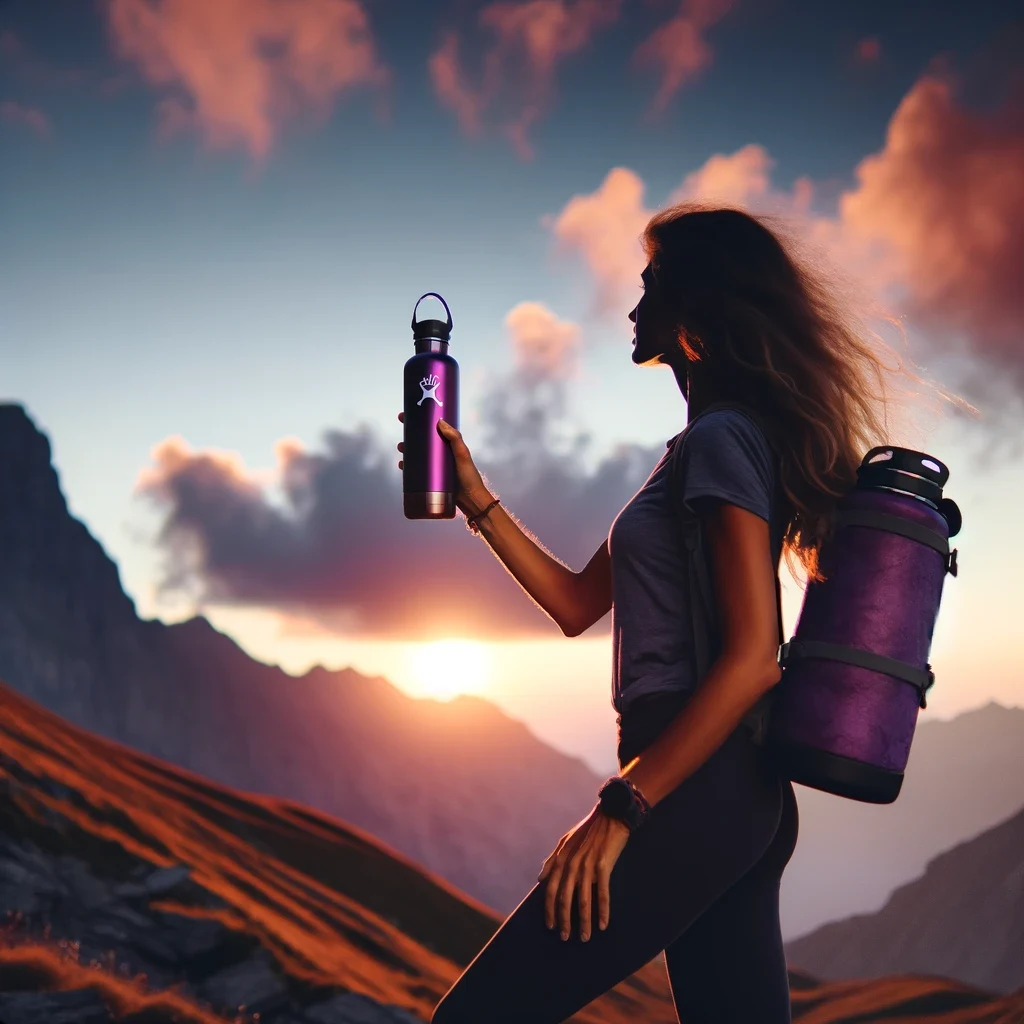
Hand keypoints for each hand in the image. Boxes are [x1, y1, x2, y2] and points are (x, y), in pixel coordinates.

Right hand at [397, 412, 490, 514]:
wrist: (470, 501)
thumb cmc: (468, 477)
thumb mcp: (462, 455)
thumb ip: (454, 439)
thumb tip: (440, 422)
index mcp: (449, 446)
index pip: (434, 430)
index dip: (422, 422)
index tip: (411, 415)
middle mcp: (441, 455)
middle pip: (423, 441)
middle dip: (411, 435)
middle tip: (403, 431)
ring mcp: (435, 467)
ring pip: (418, 455)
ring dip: (407, 450)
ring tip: (402, 448)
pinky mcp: (430, 479)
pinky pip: (416, 470)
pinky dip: (408, 466)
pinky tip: (403, 465)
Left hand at [537, 805, 630, 941]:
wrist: (611, 814)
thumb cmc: (589, 829)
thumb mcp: (566, 841)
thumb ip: (552, 860)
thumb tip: (539, 879)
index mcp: (561, 858)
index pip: (550, 889)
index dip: (549, 909)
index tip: (550, 926)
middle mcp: (571, 863)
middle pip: (564, 899)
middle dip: (564, 921)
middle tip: (565, 938)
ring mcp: (587, 865)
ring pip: (582, 900)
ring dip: (583, 922)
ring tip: (585, 937)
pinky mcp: (603, 866)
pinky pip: (602, 894)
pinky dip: (602, 911)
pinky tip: (603, 924)